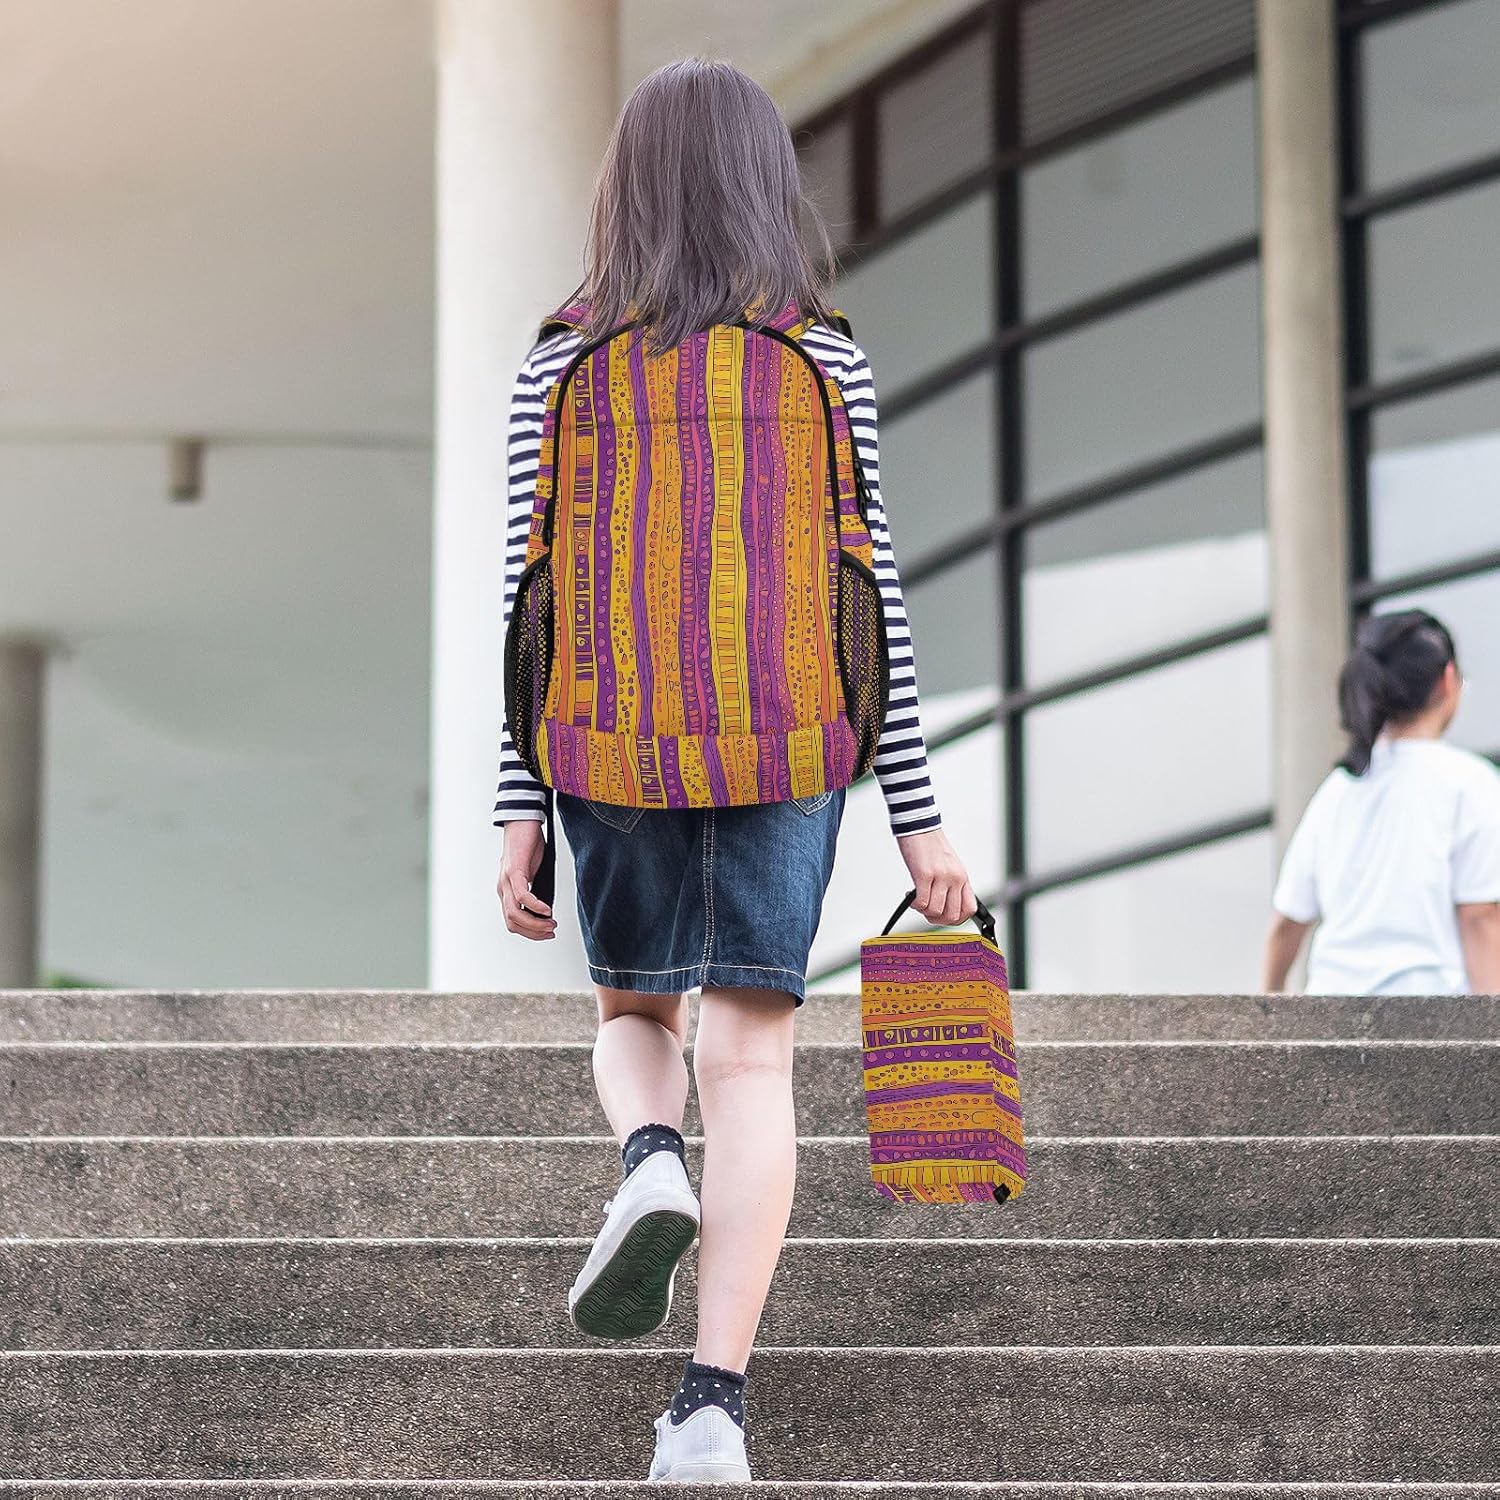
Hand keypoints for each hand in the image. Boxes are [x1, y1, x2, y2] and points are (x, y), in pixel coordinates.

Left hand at [497, 820, 556, 940]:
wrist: (522, 822)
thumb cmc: (528, 846)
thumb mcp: (532, 873)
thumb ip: (536, 890)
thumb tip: (547, 910)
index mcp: (507, 891)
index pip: (513, 921)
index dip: (529, 932)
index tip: (547, 933)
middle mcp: (503, 888)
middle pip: (512, 922)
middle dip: (533, 932)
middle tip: (550, 932)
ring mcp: (506, 880)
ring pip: (514, 913)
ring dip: (534, 923)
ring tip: (550, 924)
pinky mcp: (514, 871)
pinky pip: (522, 895)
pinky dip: (535, 906)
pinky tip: (547, 909)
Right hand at [897, 826, 975, 926]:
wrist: (919, 826)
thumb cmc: (931, 846)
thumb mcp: (949, 866)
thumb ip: (951, 885)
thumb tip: (944, 907)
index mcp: (962, 877)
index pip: (969, 909)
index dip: (956, 919)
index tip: (943, 916)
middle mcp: (955, 878)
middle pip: (952, 915)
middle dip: (937, 919)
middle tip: (926, 911)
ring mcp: (941, 876)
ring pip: (935, 911)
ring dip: (923, 911)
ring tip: (917, 900)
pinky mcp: (924, 874)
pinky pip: (921, 902)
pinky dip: (914, 904)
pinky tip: (910, 896)